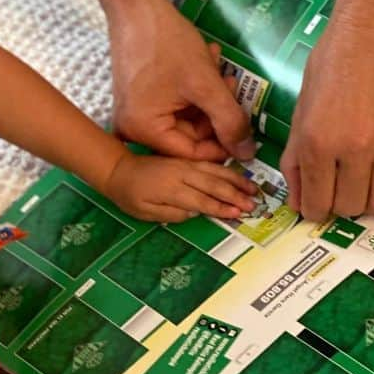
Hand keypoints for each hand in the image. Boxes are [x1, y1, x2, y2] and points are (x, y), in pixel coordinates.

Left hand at [103, 150, 258, 222]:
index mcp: (171, 188)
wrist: (118, 169)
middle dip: (235, 195)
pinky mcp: (184, 160)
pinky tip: (237, 174)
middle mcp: (180, 173)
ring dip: (235, 180)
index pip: (201, 200)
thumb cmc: (130, 196)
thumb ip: (172, 213)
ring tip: (252, 189)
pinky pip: (208, 163)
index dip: (221, 208)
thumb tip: (196, 212)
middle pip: (212, 184)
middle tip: (254, 203)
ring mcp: (183, 164)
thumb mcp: (146, 213)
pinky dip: (225, 168)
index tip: (239, 214)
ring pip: (214, 171)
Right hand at [107, 0, 254, 162]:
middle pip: (188, 134)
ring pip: (184, 116)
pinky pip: (173, 102)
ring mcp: (134, 111)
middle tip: (231, 83)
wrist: (137, 5)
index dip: (223, 143)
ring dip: (207, 95)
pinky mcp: (139, 96)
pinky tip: (206, 60)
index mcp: (143, 130)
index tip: (243, 127)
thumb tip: (247, 154)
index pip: (192, 153)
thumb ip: (230, 121)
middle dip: (215, 110)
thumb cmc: (168, 43)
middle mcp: (133, 127)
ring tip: (217, 66)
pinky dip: (193, 86)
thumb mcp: (206, 84)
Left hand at [281, 0, 373, 220]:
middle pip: (348, 207)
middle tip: (340, 186)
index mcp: (317, 139)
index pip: (315, 203)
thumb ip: (295, 156)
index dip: (313, 210)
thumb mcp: (301, 106)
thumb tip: (296, 200)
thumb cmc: (333, 60)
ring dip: (370, 203)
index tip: (317, 203)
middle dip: (340, 204)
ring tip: (365, 184)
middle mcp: (353, 148)